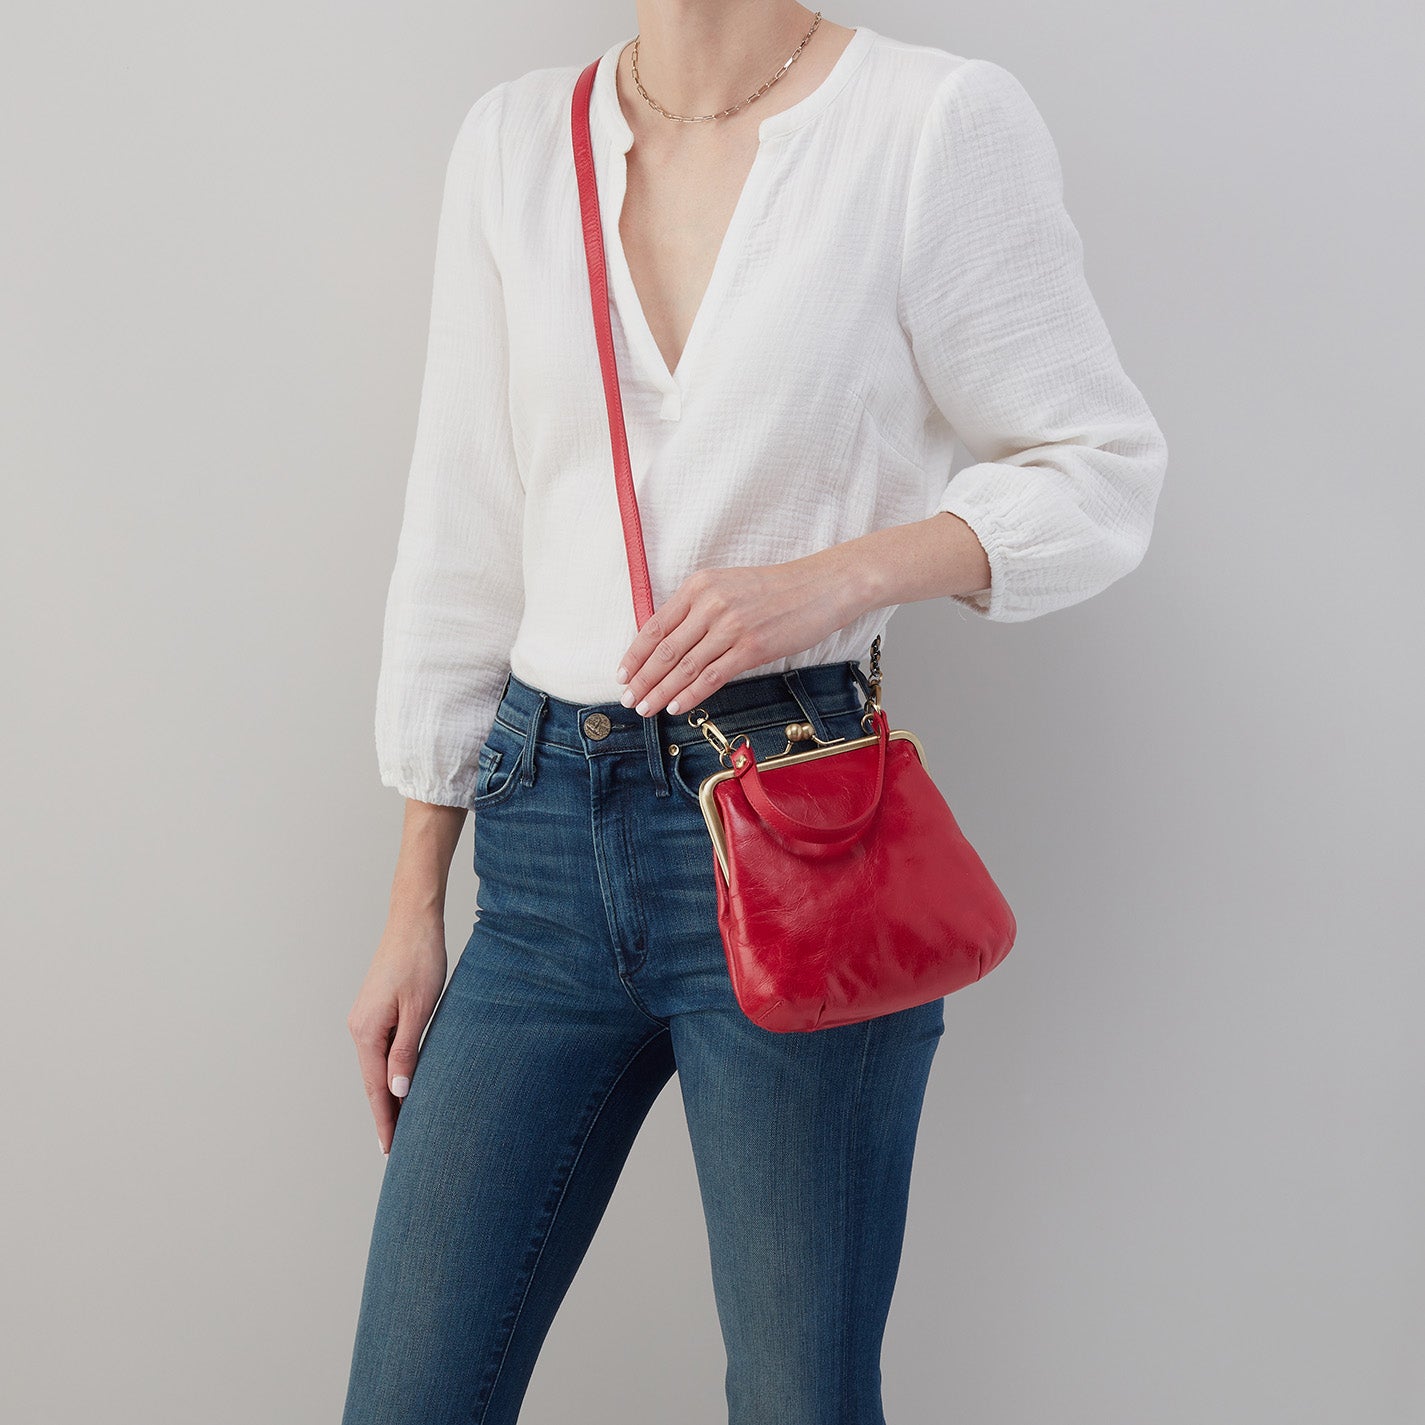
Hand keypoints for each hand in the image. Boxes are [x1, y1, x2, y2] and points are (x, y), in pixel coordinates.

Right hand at [347, 912, 447, 1158]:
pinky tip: (402, 1084)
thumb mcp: (419, 1008)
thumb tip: (398, 1092)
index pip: (376, 1089)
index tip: (391, 1151)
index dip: (385, 1121)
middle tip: (398, 1150)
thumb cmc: (420, 959)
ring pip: (377, 1068)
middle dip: (386, 1115)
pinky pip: (381, 1051)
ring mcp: (365, 1019)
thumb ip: (407, 1052)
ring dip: (389, 1096)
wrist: (414, 921)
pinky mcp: (375, 1010)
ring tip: (403, 1125)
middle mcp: (359, 1028)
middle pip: (372, 1083)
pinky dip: (390, 1073)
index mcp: (367, 1032)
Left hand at [613, 553, 862, 717]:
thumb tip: (668, 644)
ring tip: (646, 708)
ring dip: (661, 692)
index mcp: (698, 585)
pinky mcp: (752, 647)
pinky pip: (712, 677)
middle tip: (628, 699)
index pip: (655, 626)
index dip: (635, 654)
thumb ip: (697, 609)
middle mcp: (710, 604)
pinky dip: (690, 694)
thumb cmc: (774, 590)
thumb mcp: (727, 586)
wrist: (819, 587)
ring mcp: (731, 626)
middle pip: (665, 650)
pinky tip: (676, 706)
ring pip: (685, 666)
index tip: (622, 674)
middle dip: (642, 679)